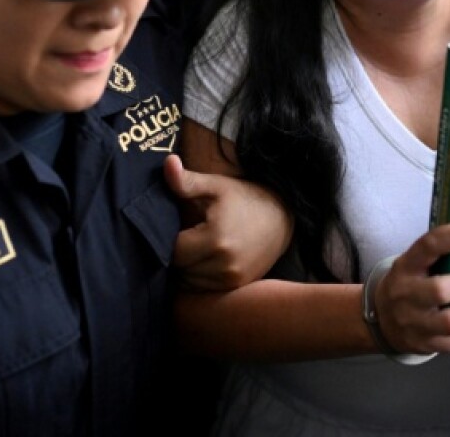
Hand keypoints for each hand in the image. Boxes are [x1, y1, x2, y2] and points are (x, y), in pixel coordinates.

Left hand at [164, 154, 293, 291]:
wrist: (282, 217)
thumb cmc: (245, 198)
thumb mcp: (216, 186)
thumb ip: (187, 181)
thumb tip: (168, 162)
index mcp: (216, 238)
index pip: (174, 250)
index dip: (170, 239)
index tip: (179, 227)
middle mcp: (225, 264)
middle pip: (181, 268)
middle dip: (179, 253)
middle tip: (188, 236)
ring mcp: (233, 279)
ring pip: (191, 281)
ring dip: (189, 267)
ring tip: (199, 247)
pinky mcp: (238, 285)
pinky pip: (206, 288)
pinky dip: (201, 276)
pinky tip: (208, 259)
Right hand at [374, 222, 449, 354]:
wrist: (380, 319)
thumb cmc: (409, 283)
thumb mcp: (414, 264)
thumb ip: (439, 256)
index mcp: (406, 266)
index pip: (429, 246)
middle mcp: (405, 294)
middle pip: (440, 290)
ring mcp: (411, 322)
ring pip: (449, 322)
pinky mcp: (420, 344)